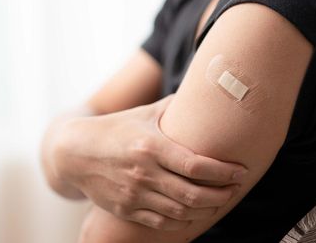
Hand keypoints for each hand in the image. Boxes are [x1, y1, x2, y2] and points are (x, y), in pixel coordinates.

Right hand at [50, 94, 247, 230]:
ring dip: (205, 209)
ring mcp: (134, 194)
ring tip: (218, 200)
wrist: (75, 152)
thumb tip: (203, 93)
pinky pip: (161, 223)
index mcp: (151, 146)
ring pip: (180, 212)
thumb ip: (173, 107)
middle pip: (193, 194)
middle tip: (234, 188)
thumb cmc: (115, 128)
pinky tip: (193, 213)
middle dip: (221, 194)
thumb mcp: (143, 113)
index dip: (223, 172)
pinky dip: (182, 221)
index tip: (240, 171)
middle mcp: (143, 172)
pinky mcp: (126, 209)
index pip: (196, 165)